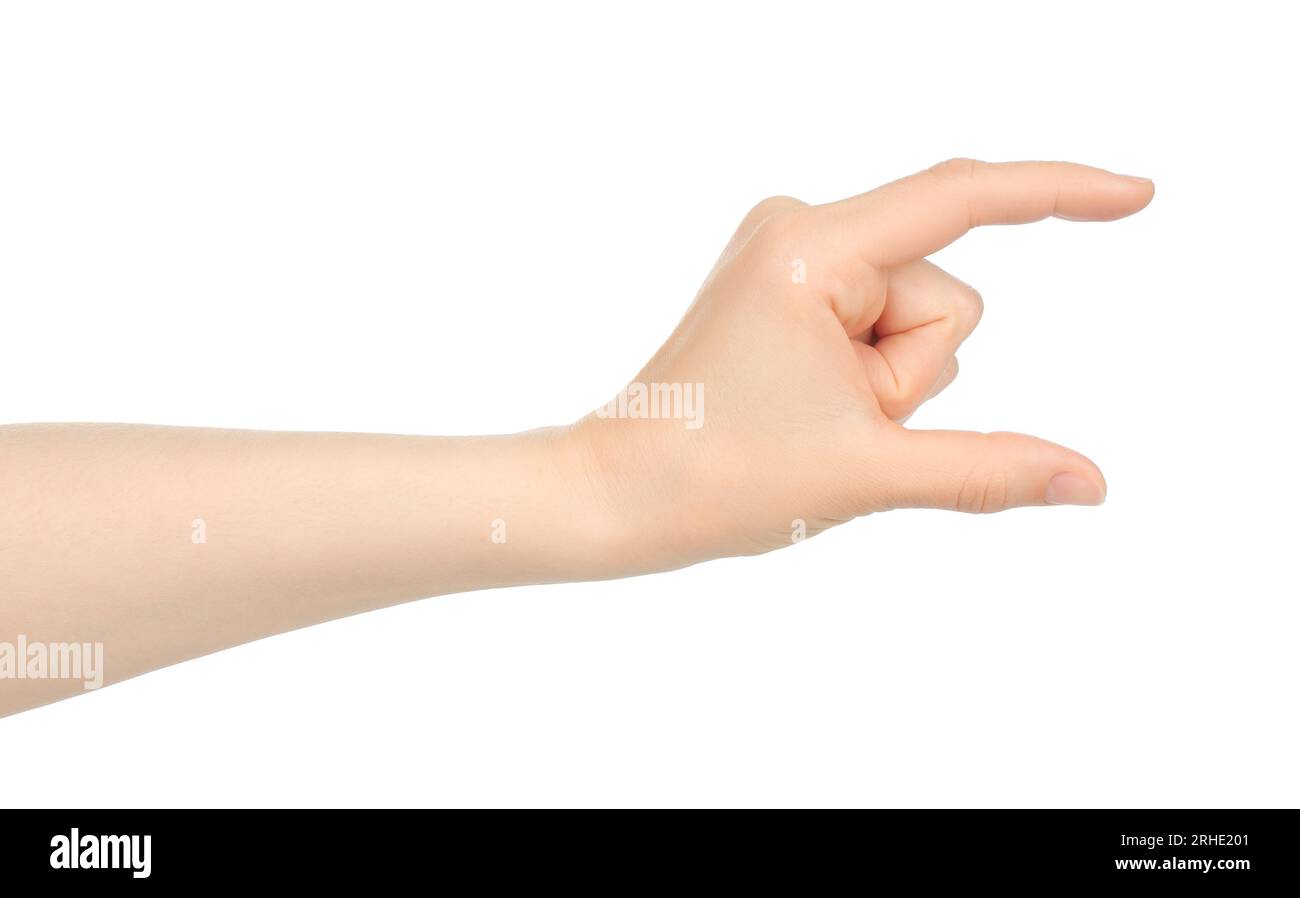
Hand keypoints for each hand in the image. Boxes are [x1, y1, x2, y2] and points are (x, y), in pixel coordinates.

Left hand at [573, 159, 1153, 569]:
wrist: (620, 493)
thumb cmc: (718, 475)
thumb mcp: (871, 470)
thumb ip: (990, 470)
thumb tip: (1090, 482)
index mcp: (812, 247)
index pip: (962, 199)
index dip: (1058, 194)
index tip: (1136, 196)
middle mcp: (800, 228)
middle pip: (944, 294)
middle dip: (910, 375)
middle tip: (829, 419)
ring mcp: (792, 256)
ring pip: (917, 319)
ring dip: (887, 385)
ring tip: (808, 418)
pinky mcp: (789, 285)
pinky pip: (880, 325)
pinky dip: (868, 377)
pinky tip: (804, 407)